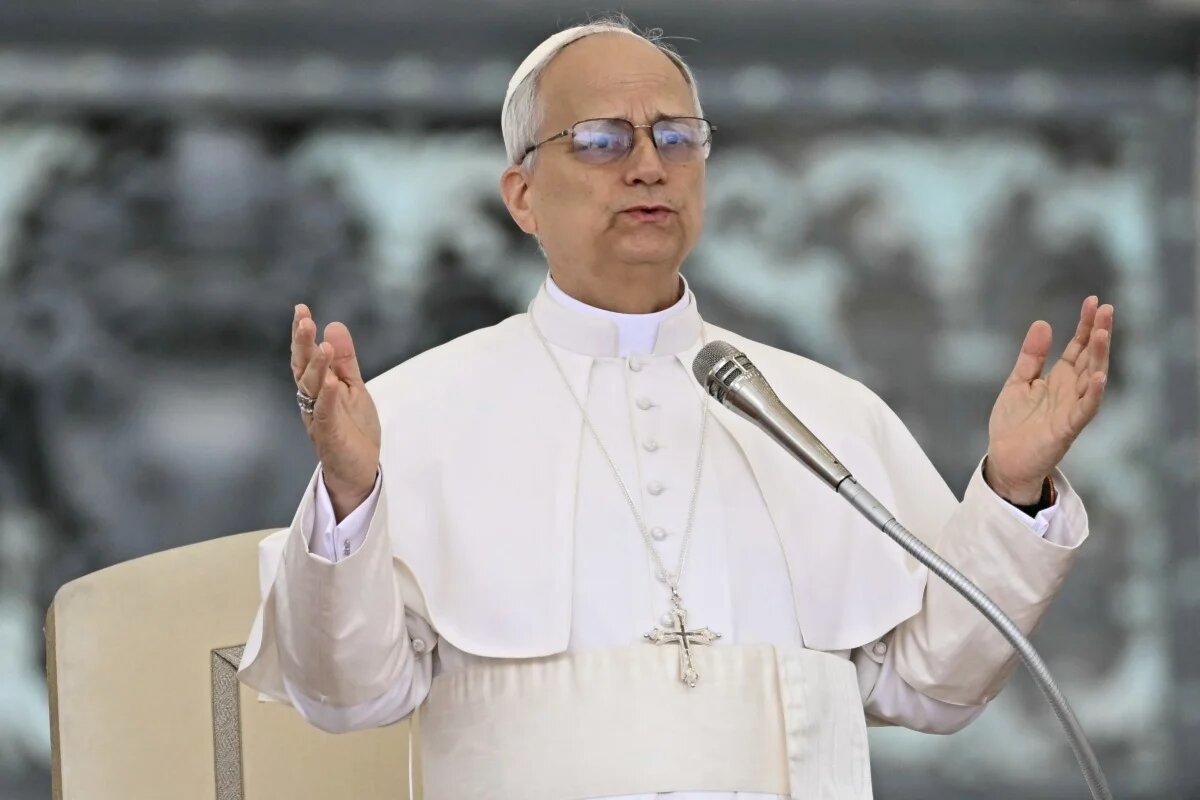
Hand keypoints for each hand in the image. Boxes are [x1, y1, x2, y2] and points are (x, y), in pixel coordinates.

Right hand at [292, 304, 380, 518]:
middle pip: (303, 368)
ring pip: (312, 389)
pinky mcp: (330, 435)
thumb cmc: (352, 428)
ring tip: (322, 345)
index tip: (301, 309)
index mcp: (316, 387)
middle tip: (303, 319)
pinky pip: (326, 414)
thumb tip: (334, 325)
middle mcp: (312, 400)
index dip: (301, 335)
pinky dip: (328, 397)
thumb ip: (345, 360)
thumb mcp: (352, 387)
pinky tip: (332, 382)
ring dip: (316, 367)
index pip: (305, 357)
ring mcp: (319, 417)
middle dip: (302, 344)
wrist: (357, 469)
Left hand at [985, 296, 1112, 503]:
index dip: (1085, 325)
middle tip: (1106, 308)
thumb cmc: (1014, 423)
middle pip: (1090, 357)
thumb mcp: (1018, 382)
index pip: (1078, 346)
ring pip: (1092, 378)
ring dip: (1099, 357)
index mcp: (1059, 378)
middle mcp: (1070, 390)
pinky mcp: (1067, 428)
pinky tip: (1099, 377)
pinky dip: (1093, 394)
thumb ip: (1031, 356)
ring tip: (1102, 333)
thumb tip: (1043, 323)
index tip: (1093, 301)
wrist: (1005, 459)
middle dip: (1098, 333)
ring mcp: (1071, 408)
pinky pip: (1085, 410)